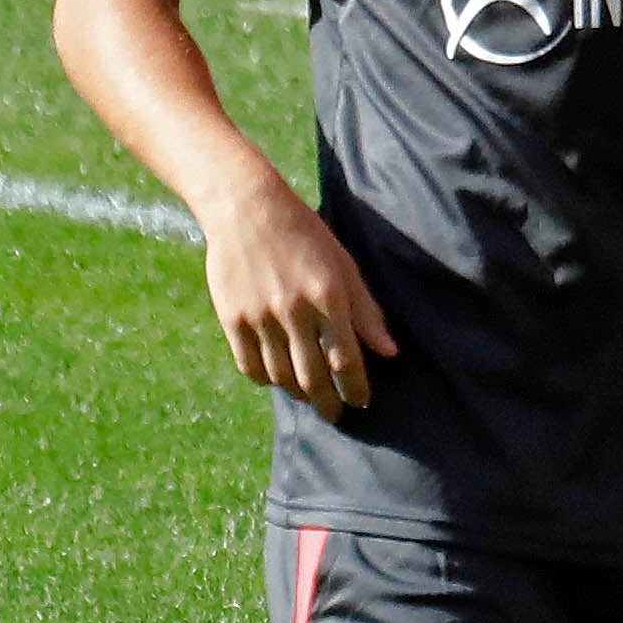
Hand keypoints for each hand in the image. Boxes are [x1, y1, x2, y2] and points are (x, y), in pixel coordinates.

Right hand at [202, 179, 397, 413]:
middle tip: (335, 414)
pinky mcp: (232, 318)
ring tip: (309, 396)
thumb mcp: (344, 266)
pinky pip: (250, 365)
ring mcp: (259, 317)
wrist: (246, 208)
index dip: (357, 388)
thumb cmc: (305, 235)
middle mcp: (293, 311)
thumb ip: (366, 311)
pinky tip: (277, 379)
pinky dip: (266, 380)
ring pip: (280, 376)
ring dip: (298, 394)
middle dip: (328, 403)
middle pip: (312, 378)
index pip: (346, 360)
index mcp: (327, 298)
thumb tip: (390, 353)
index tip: (362, 401)